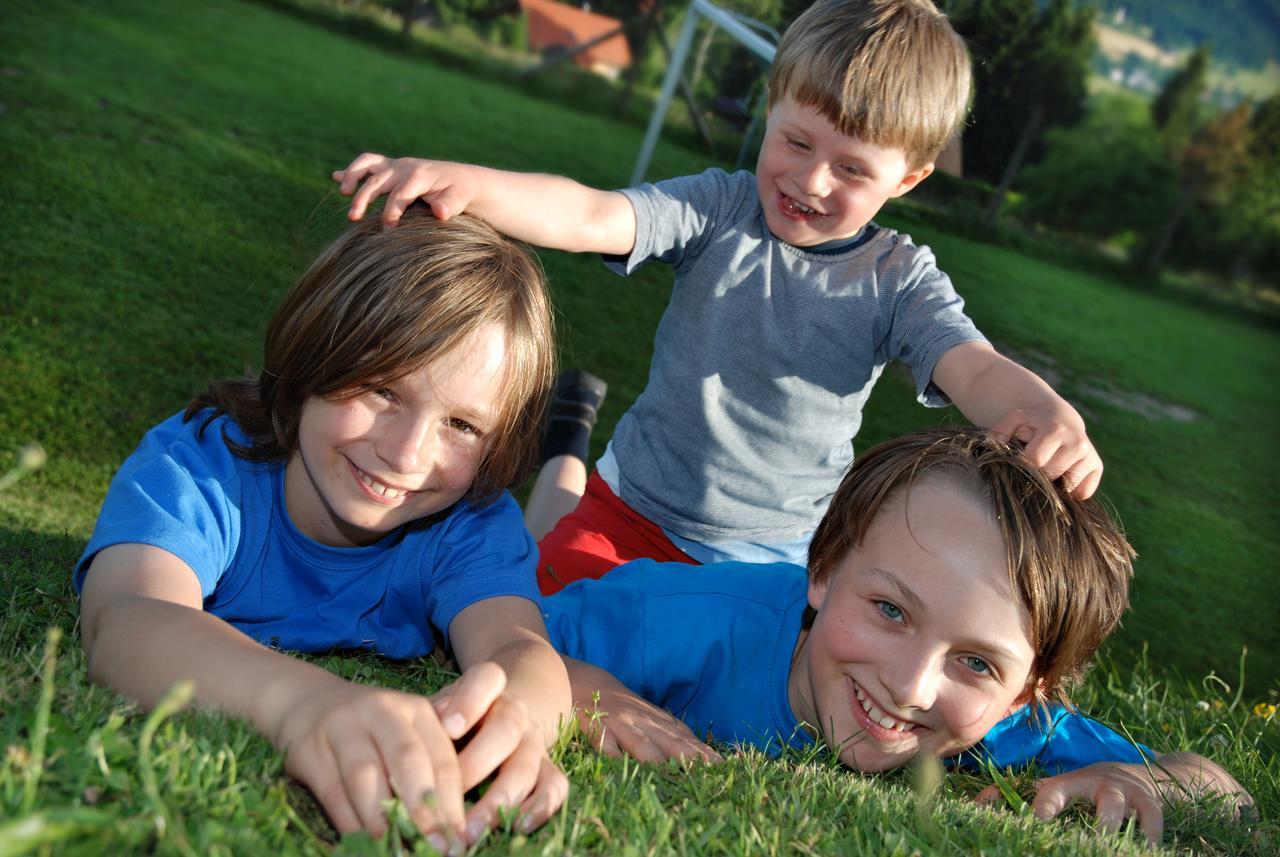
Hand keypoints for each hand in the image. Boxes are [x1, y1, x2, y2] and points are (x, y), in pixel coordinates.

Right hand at [273, 676, 466, 847]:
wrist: (308, 703)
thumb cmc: (372, 731)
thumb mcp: (407, 734)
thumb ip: (431, 769)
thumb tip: (455, 827)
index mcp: (415, 710)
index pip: (441, 756)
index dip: (452, 802)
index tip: (459, 838)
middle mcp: (381, 711)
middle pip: (407, 760)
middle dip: (423, 808)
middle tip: (435, 846)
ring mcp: (342, 727)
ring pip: (365, 777)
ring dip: (383, 821)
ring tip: (399, 851)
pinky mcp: (309, 749)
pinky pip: (333, 792)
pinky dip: (351, 823)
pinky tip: (365, 844)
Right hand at [333, 152, 476, 225]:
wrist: (463, 180)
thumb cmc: (460, 193)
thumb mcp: (460, 199)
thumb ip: (450, 205)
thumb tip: (440, 212)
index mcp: (418, 176)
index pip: (399, 193)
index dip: (392, 210)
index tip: (389, 228)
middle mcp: (404, 167)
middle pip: (377, 180)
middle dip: (363, 198)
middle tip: (353, 218)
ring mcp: (396, 166)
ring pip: (367, 165)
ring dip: (352, 176)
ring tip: (344, 193)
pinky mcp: (391, 168)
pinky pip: (368, 164)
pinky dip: (351, 171)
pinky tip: (335, 177)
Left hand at [431, 662, 569, 843]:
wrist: (498, 715)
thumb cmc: (453, 718)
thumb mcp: (440, 707)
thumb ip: (429, 721)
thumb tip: (414, 751)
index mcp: (487, 689)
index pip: (487, 680)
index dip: (469, 702)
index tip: (447, 728)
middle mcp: (515, 712)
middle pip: (506, 730)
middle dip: (476, 765)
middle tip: (448, 795)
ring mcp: (534, 741)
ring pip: (527, 766)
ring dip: (499, 801)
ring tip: (470, 830)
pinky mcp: (547, 768)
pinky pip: (555, 787)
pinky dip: (540, 809)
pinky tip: (516, 828)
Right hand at [568, 659, 721, 763]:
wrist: (582, 681)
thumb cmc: (621, 705)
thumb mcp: (648, 715)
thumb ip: (671, 732)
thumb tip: (703, 753)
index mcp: (657, 721)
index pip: (685, 739)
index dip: (704, 754)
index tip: (724, 768)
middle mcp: (642, 722)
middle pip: (671, 743)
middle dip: (691, 758)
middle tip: (710, 774)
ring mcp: (619, 725)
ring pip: (642, 744)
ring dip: (659, 760)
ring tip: (675, 776)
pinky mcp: (595, 728)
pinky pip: (605, 744)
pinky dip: (614, 756)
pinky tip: (622, 769)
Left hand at [977, 755, 1253, 846]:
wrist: (1147, 774)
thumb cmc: (1089, 786)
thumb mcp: (1059, 786)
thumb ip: (1019, 795)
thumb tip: (974, 805)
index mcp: (1069, 783)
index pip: (1051, 790)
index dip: (1043, 803)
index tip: (1035, 818)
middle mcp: (1097, 785)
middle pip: (1086, 795)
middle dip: (1079, 812)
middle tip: (1071, 831)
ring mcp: (1126, 795)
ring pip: (1117, 808)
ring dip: (1110, 826)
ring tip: (1102, 842)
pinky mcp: (1151, 807)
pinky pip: (1152, 822)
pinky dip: (1149, 836)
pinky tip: (1145, 849)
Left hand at [990, 402, 1101, 498]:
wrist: (1061, 419)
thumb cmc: (1032, 424)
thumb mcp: (1014, 420)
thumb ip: (999, 432)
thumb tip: (994, 447)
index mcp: (1055, 430)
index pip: (1035, 460)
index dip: (1023, 465)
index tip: (1016, 464)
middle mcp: (1077, 443)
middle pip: (1050, 475)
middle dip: (1036, 475)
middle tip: (1031, 467)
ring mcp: (1089, 456)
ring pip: (1066, 487)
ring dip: (1052, 484)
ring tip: (1046, 469)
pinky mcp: (1097, 467)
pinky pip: (1082, 492)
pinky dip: (1069, 491)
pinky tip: (1059, 477)